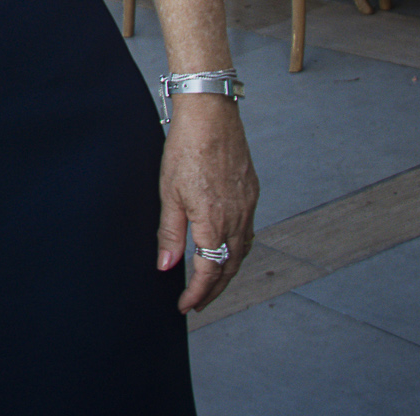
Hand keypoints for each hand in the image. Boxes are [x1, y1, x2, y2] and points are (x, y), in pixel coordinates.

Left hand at [156, 95, 257, 312]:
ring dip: (228, 271)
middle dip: (214, 290)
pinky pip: (248, 231)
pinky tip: (226, 247)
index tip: (185, 306)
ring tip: (211, 282)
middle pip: (230, 267)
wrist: (211, 114)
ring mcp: (248, 205)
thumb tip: (167, 267)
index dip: (198, 293)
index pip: (209, 272)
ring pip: (242, 251)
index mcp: (214, 222)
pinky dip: (237, 248)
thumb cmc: (185, 149)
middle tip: (198, 302)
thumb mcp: (169, 194)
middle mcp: (237, 218)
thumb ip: (170, 234)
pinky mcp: (251, 192)